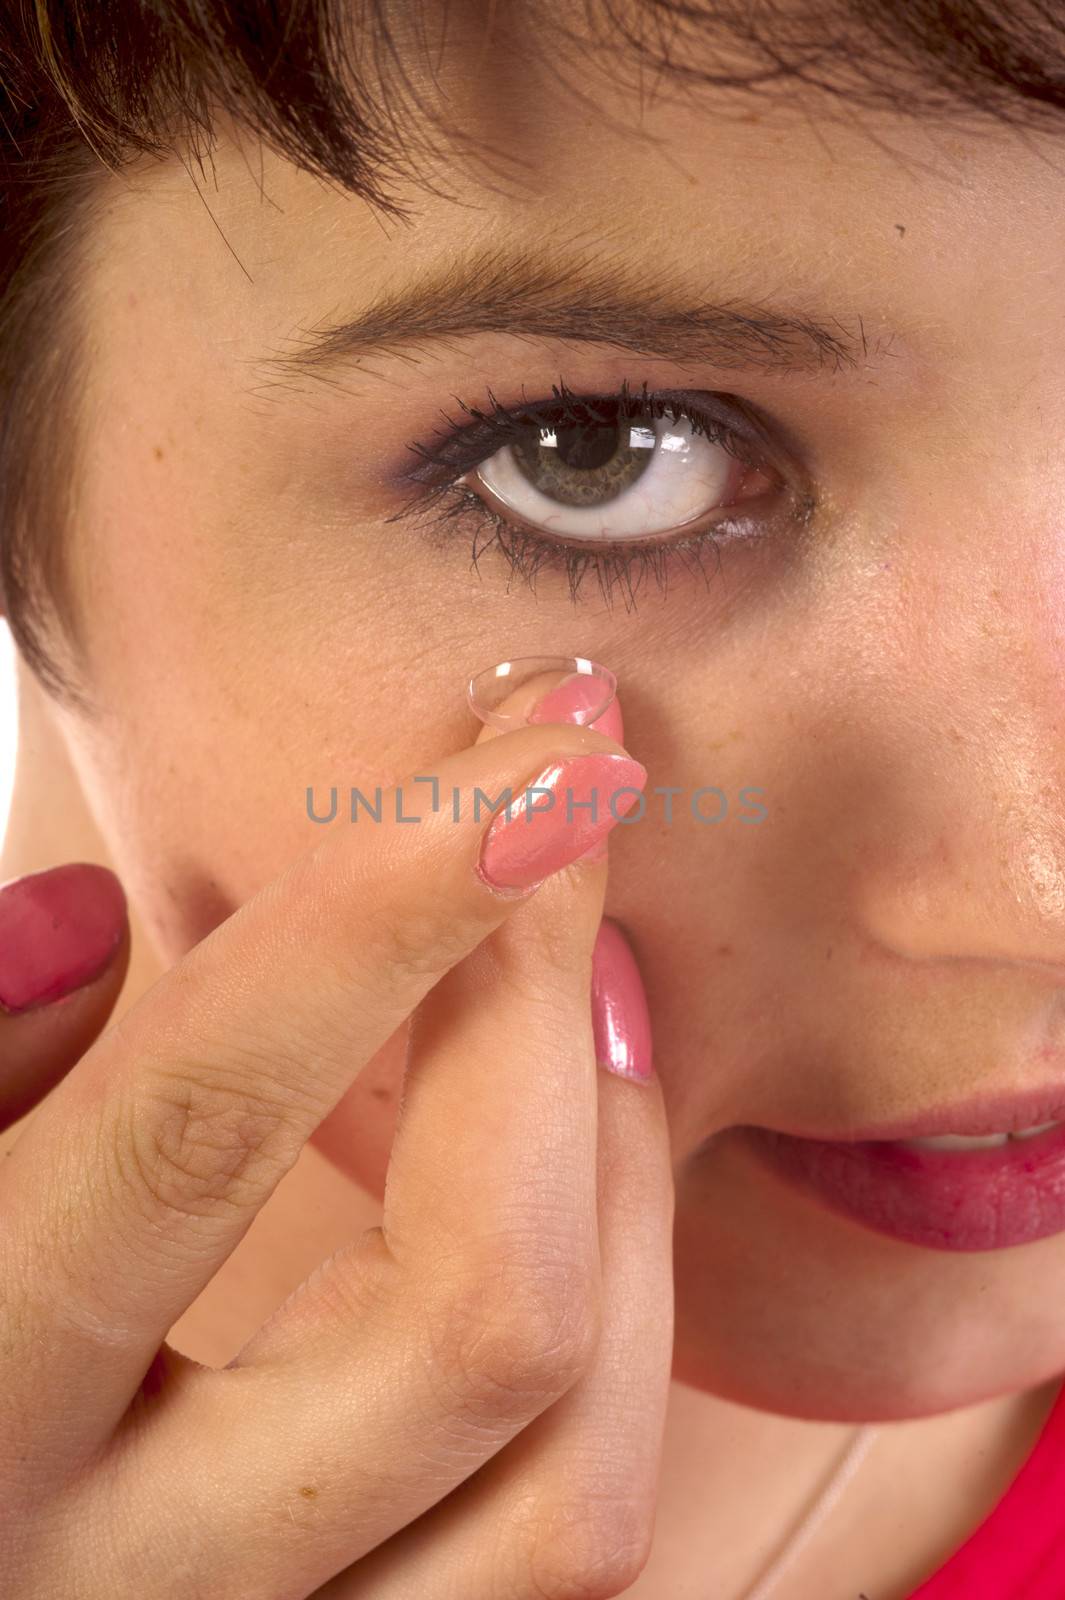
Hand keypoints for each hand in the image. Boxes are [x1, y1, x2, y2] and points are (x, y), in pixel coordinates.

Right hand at [0, 684, 674, 1599]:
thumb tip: (92, 916)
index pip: (196, 1131)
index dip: (385, 915)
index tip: (545, 749)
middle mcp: (126, 1593)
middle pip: (474, 1313)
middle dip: (551, 1016)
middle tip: (578, 816)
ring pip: (578, 1476)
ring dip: (627, 1179)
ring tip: (598, 982)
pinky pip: (569, 1533)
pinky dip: (622, 1324)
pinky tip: (586, 1165)